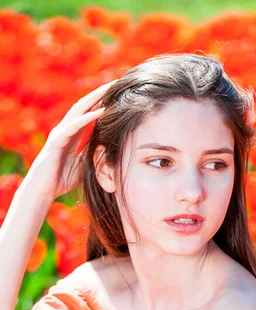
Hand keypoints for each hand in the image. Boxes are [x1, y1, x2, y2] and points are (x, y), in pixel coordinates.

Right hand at [24, 79, 117, 201]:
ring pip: (79, 110)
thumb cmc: (63, 178)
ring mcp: (61, 132)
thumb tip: (112, 152)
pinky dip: (87, 118)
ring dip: (95, 99)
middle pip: (86, 105)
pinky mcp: (57, 140)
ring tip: (110, 89)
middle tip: (118, 82)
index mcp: (75, 133)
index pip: (91, 112)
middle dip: (101, 93)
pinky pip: (73, 126)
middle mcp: (67, 128)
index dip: (104, 101)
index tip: (120, 93)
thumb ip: (95, 153)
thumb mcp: (86, 164)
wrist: (44, 189)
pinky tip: (100, 111)